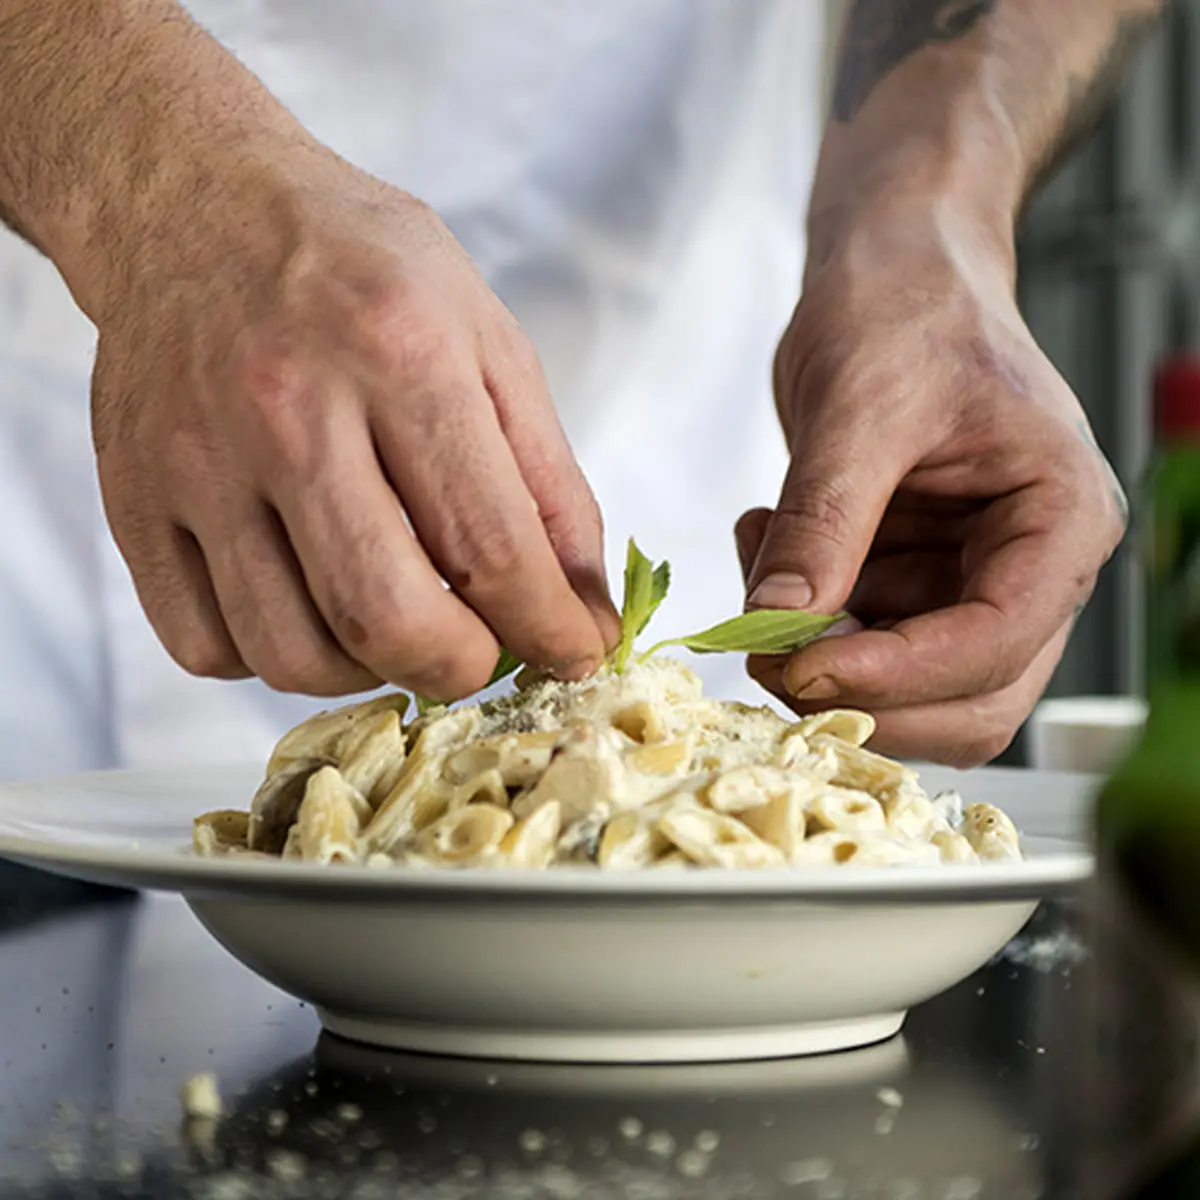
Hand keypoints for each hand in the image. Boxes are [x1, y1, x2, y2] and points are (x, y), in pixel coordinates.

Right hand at [89, 141, 617, 698]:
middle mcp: (284, 407)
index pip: (489, 546)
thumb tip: (583, 611)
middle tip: (480, 655)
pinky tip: (311, 608)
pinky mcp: (132, 499)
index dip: (549, 629)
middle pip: (381, 616)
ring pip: (287, 653)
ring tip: (398, 624)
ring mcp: (194, 460)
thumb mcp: (488, 341)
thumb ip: (550, 482)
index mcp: (397, 352)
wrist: (196, 206)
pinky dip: (275, 659)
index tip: (575, 656)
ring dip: (368, 673)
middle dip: (458, 669)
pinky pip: (205, 645)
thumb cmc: (360, 273)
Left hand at [737, 202, 1126, 765]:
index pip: (1000, 640)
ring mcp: (970, 582)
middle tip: (765, 652)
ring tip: (763, 554)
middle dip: (864, 695)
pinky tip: (766, 542)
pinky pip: (859, 643)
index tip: (800, 665)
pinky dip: (802, 621)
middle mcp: (1031, 567)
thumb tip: (775, 621)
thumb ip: (825, 519)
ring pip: (911, 690)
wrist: (892, 273)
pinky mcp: (914, 582)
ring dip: (822, 657)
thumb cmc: (906, 308)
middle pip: (970, 700)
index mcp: (1059, 517)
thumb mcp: (860, 406)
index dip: (899, 674)